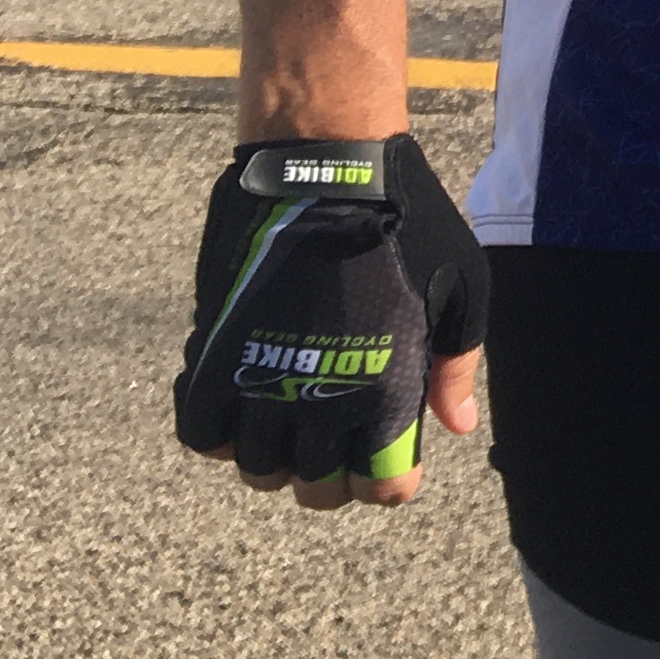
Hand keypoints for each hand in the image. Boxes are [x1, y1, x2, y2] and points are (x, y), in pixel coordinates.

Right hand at [174, 135, 491, 508]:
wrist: (326, 168)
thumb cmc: (405, 221)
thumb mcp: (460, 286)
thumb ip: (455, 364)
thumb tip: (458, 425)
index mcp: (385, 392)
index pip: (381, 488)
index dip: (385, 483)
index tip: (385, 462)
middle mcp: (319, 400)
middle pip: (313, 490)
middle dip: (328, 479)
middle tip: (334, 445)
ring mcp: (261, 381)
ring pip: (255, 469)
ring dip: (273, 459)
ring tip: (288, 423)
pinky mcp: (215, 353)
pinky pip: (199, 430)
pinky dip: (216, 431)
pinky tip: (242, 403)